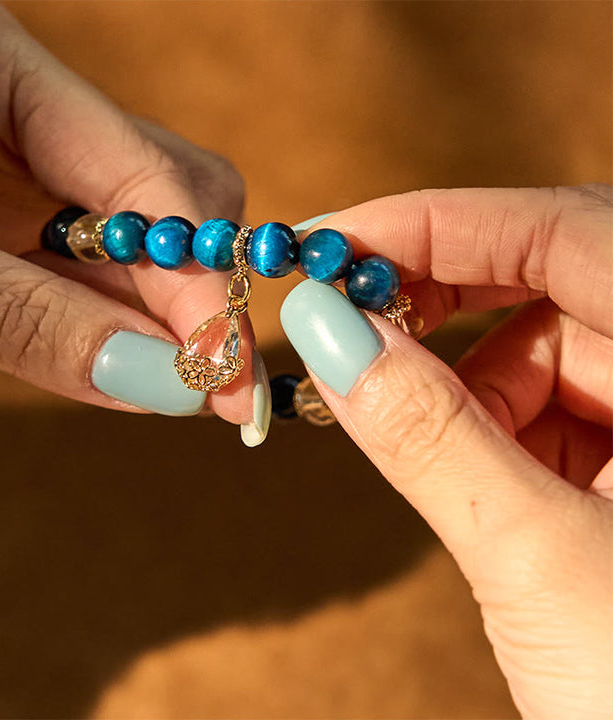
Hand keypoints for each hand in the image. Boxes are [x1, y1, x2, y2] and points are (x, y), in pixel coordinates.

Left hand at [0, 0, 253, 423]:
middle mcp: (27, 115)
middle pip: (173, 194)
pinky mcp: (17, 237)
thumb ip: (19, 317)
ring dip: (165, 314)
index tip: (224, 365)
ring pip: (149, 243)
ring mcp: (27, 178)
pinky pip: (102, 282)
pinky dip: (122, 330)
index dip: (196, 272)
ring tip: (171, 380)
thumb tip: (152, 379)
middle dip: (193, 288)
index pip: (144, 168)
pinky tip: (130, 366)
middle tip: (206, 383)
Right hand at [281, 186, 612, 718]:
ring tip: (404, 427)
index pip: (562, 233)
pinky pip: (538, 398)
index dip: (435, 225)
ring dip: (453, 376)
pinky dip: (479, 417)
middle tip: (337, 312)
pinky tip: (457, 463)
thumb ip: (425, 433)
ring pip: (535, 340)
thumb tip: (322, 332)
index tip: (332, 243)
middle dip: (432, 291)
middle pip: (546, 271)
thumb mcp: (534, 556)